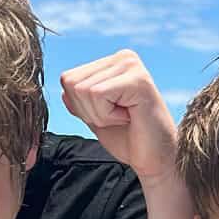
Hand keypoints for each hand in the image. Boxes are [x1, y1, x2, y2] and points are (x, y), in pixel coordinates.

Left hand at [61, 51, 177, 183]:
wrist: (154, 160)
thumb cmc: (128, 139)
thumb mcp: (95, 115)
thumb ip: (80, 99)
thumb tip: (64, 82)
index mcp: (112, 63)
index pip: (68, 78)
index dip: (80, 106)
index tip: (109, 115)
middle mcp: (123, 57)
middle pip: (72, 83)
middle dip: (88, 111)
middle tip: (117, 118)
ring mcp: (132, 65)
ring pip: (84, 90)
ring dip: (100, 114)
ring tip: (125, 117)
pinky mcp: (138, 79)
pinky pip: (98, 95)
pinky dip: (107, 115)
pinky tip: (129, 117)